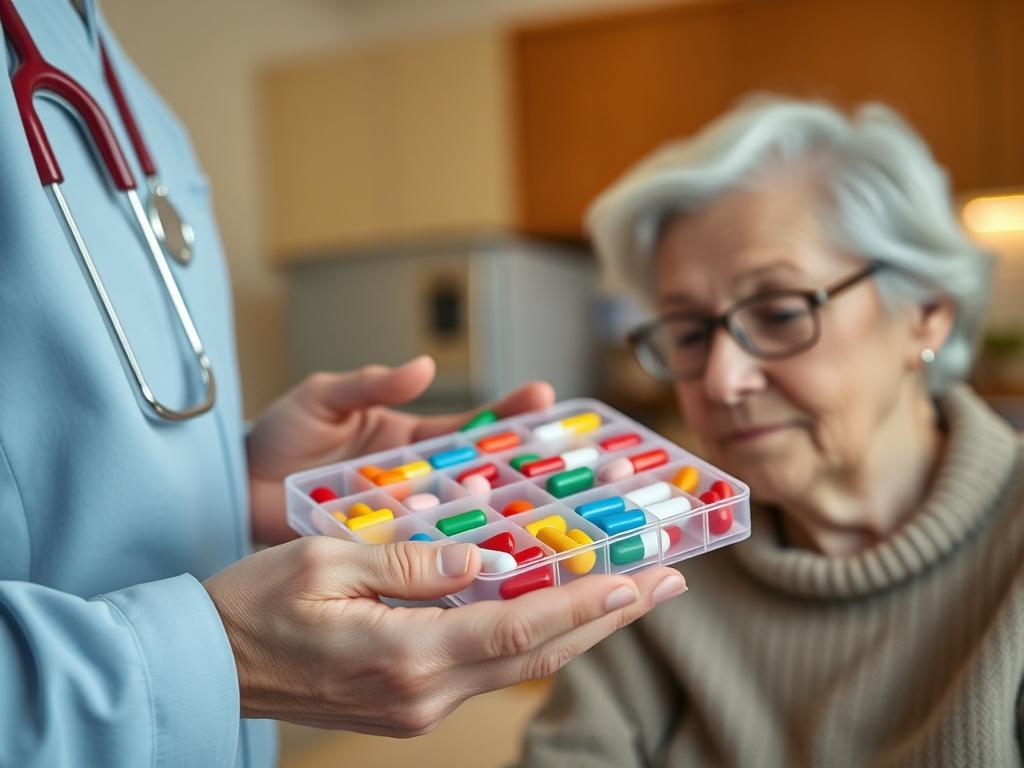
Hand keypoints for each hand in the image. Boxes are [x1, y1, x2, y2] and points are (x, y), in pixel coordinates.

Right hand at [203, 537, 686, 734]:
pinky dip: (533, 639)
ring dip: (578, 629)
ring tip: (629, 596)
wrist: (206, 665)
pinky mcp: (409, 703)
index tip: (640, 581)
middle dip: (607, 618)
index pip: (516, 629)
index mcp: (404, 655)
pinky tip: (556, 614)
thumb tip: (479, 559)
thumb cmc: (252, 605)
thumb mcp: (325, 561)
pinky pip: (487, 668)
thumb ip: (410, 562)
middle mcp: (422, 692)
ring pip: (518, 666)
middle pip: (535, 655)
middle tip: (666, 582)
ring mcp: (417, 707)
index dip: (584, 605)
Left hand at [246, 356, 554, 544]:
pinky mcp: (377, 549)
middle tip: (559, 470)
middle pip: (477, 476)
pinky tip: (470, 565)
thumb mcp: (323, 400)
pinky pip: (417, 553)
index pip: (469, 426)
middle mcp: (416, 481)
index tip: (545, 398)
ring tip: (525, 516)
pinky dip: (442, 558)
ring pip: (456, 518)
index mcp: (410, 439)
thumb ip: (369, 386)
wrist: (235, 488)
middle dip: (517, 472)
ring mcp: (400, 517)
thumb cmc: (279, 435)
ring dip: (488, 518)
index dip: (508, 413)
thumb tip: (423, 367)